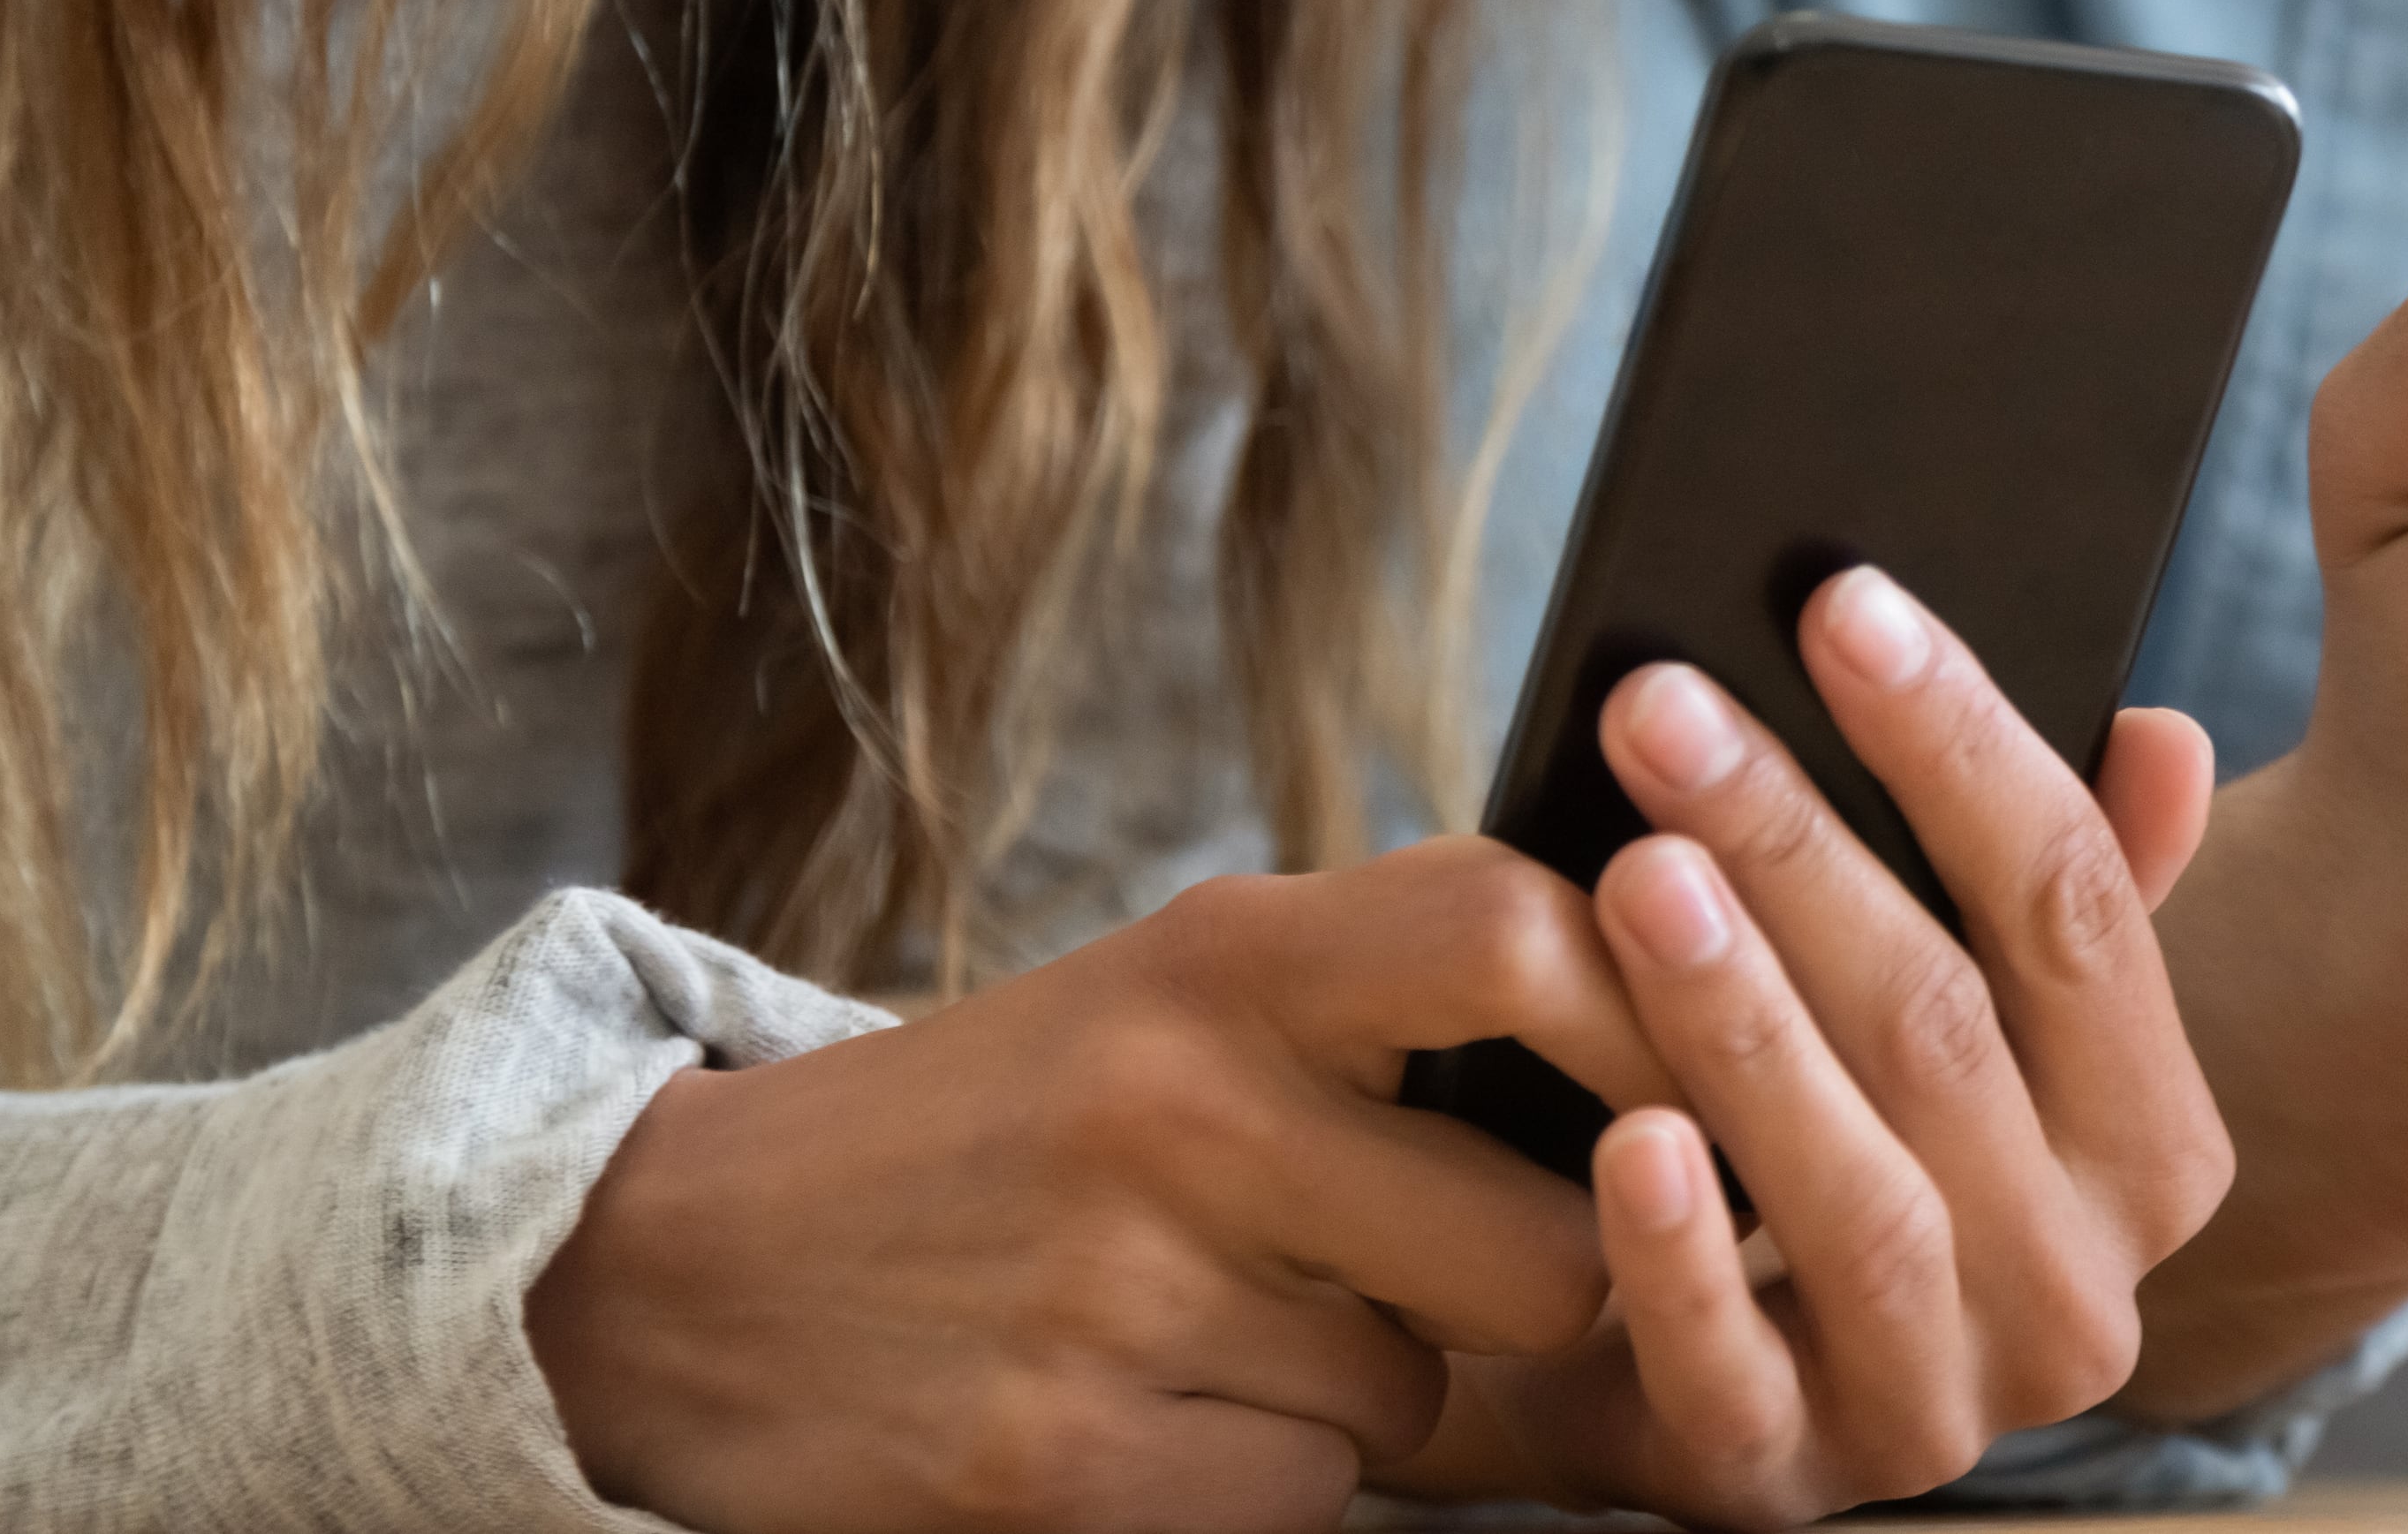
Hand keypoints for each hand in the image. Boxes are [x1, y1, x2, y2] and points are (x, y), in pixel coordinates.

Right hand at [529, 567, 2225, 1533]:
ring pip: (1425, 1389)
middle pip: (1545, 1236)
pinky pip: (1307, 1494)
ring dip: (1386, 1385)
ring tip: (1244, 1316)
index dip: (1665, 1006)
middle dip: (1553, 1281)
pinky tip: (1159, 1404)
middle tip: (1492, 1263)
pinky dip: (1272, 1471)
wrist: (688, 1267)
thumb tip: (1693, 1031)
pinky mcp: (1068, 1467)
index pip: (1523, 930)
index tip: (1719, 1067)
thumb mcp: (1181, 988)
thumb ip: (1397, 994)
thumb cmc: (1006, 1118)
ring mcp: (1124, 1296)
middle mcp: (1184, 1106)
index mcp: (1226, 954)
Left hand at [1395, 569, 2231, 1525]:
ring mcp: (1937, 1400)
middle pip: (1948, 1029)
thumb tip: (2159, 736)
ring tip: (1636, 871)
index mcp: (2153, 1152)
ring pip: (1856, 1191)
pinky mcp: (1781, 1479)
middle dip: (1801, 846)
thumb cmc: (1850, 1135)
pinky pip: (1728, 1364)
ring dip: (1742, 1019)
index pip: (2080, 913)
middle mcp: (2078, 1292)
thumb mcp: (1974, 1022)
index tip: (1841, 603)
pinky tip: (1617, 1134)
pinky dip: (1677, 1249)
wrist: (1704, 1376)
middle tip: (1665, 705)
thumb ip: (2069, 892)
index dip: (1962, 745)